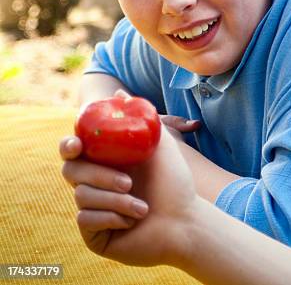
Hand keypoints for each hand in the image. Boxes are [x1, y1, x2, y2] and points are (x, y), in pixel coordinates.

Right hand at [60, 90, 200, 266]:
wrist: (185, 221)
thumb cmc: (175, 183)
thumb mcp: (161, 146)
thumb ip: (142, 118)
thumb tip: (118, 94)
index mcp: (106, 162)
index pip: (74, 150)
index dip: (68, 145)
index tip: (77, 145)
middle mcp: (95, 184)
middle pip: (72, 171)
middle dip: (101, 175)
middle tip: (129, 182)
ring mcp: (92, 209)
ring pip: (81, 195)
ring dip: (116, 200)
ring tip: (143, 207)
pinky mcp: (92, 233)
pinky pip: (85, 219)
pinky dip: (111, 218)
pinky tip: (131, 222)